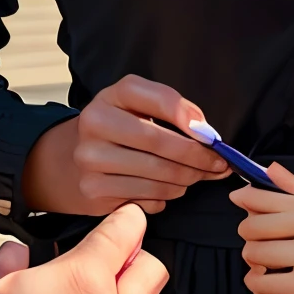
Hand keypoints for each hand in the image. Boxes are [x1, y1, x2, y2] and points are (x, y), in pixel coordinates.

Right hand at [23, 74, 229, 215]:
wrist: (74, 156)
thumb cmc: (121, 127)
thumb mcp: (140, 104)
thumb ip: (173, 109)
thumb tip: (205, 133)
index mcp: (113, 95)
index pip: (159, 100)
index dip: (189, 118)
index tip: (212, 135)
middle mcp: (96, 124)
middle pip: (160, 144)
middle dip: (198, 158)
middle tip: (219, 164)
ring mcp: (91, 160)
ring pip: (157, 176)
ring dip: (188, 179)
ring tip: (198, 176)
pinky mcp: (93, 191)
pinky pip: (146, 198)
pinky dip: (166, 196)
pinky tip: (168, 188)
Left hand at [231, 164, 293, 293]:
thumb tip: (271, 169)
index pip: (266, 195)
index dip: (245, 198)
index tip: (238, 200)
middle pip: (251, 225)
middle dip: (253, 240)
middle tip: (269, 251)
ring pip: (253, 255)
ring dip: (258, 268)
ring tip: (277, 276)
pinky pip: (261, 285)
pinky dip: (264, 291)